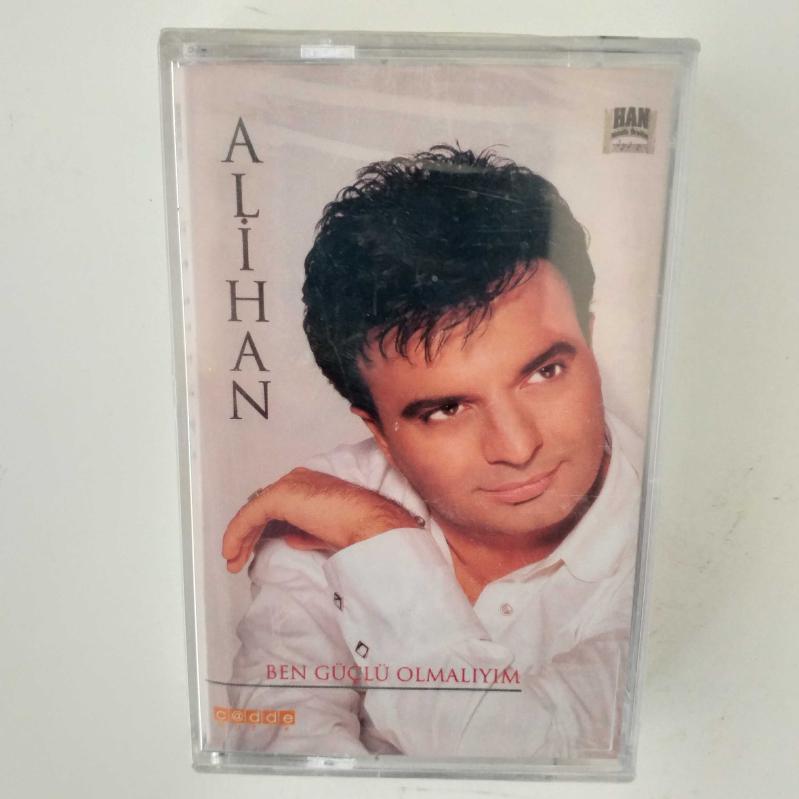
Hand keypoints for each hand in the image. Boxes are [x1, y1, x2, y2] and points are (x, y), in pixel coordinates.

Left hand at [222, 467, 418, 572]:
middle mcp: (296, 480)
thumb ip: (305, 532)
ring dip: (240, 538)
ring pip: (253, 511)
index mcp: (309, 485)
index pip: (276, 505)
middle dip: (247, 535)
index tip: (251, 551)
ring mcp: (288, 486)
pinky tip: (233, 551)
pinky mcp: (280, 496)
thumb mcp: (325, 532)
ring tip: (233, 561)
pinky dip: (238, 534)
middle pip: (262, 507)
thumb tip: (289, 538)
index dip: (261, 529)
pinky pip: (250, 515)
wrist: (369, 524)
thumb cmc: (357, 528)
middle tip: (236, 559)